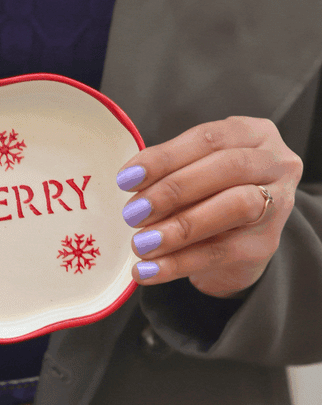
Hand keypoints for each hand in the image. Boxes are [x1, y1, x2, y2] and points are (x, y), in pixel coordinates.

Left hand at [117, 116, 302, 297]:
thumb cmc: (211, 196)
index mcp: (254, 134)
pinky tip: (148, 270)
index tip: (126, 179)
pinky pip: (221, 252)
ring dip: (180, 227)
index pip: (209, 138)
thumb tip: (131, 184)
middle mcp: (275, 163)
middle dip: (174, 190)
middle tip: (133, 213)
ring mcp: (278, 204)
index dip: (165, 157)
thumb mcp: (194, 174)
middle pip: (228, 168)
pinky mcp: (265, 244)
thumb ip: (170, 173)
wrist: (239, 245)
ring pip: (234, 207)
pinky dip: (179, 263)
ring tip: (140, 244)